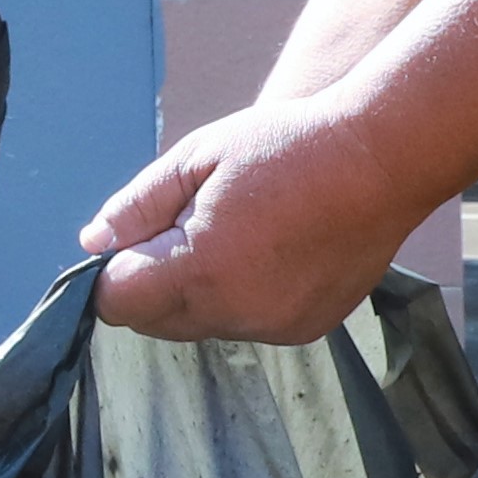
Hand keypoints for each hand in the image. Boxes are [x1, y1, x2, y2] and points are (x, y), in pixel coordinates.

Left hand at [81, 87, 417, 343]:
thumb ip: (138, 205)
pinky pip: (245, 324)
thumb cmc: (288, 146)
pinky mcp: (304, 330)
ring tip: (239, 230)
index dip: (112, 271)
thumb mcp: (199, 158)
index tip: (132, 237)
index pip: (117, 302)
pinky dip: (240, 297)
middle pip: (154, 321)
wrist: (384, 158)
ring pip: (200, 324)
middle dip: (151, 281)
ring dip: (197, 290)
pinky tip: (270, 249)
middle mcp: (234, 312)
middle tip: (187, 223)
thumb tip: (94, 243)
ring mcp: (273, 327)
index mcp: (199, 269)